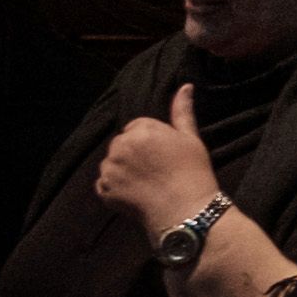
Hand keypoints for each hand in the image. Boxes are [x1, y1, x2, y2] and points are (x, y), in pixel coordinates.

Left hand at [92, 85, 216, 223]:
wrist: (184, 210)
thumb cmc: (192, 172)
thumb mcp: (191, 138)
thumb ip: (182, 111)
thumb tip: (185, 86)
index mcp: (141, 130)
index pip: (136, 127)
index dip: (150, 141)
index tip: (162, 154)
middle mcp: (121, 146)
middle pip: (121, 144)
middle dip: (133, 153)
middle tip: (154, 169)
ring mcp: (110, 168)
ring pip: (112, 163)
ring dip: (122, 170)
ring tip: (144, 182)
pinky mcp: (104, 189)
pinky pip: (104, 183)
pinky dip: (115, 188)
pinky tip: (134, 193)